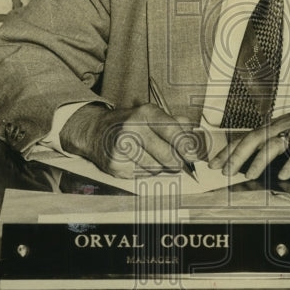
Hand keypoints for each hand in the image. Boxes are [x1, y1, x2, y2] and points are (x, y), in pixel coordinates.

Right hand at [60, 103, 198, 178]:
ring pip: (157, 168)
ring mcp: (122, 148)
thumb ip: (175, 123)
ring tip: (150, 156)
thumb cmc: (130, 124)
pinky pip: (143, 176)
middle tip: (176, 161)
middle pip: (167, 155)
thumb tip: (194, 135)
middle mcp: (132, 128)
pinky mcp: (116, 166)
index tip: (191, 154)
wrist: (95, 132)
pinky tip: (138, 161)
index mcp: (145, 113)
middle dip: (176, 161)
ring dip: (160, 167)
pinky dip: (145, 172)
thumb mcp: (151, 115)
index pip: (172, 131)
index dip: (185, 145)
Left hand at [209, 93, 289, 180]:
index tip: (213, 164)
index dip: (228, 151)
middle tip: (225, 172)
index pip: (244, 138)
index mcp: (273, 127)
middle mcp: (282, 127)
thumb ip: (269, 144)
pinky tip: (284, 174)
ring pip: (274, 144)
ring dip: (259, 160)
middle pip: (254, 139)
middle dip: (237, 156)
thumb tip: (247, 161)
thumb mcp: (286, 131)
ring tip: (249, 175)